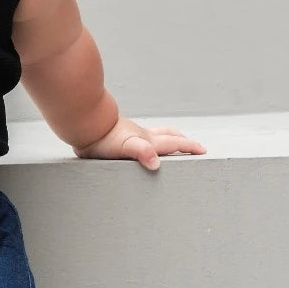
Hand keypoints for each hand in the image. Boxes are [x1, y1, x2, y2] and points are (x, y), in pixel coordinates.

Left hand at [73, 115, 205, 170]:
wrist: (85, 124)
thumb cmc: (104, 138)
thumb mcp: (126, 147)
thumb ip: (142, 153)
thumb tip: (156, 164)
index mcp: (148, 141)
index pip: (174, 144)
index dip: (189, 147)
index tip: (203, 151)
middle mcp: (142, 136)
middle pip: (168, 136)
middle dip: (182, 141)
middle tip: (191, 147)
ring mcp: (131, 134)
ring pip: (155, 134)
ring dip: (167, 138)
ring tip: (171, 143)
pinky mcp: (119, 135)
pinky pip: (139, 139)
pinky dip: (147, 141)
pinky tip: (138, 146)